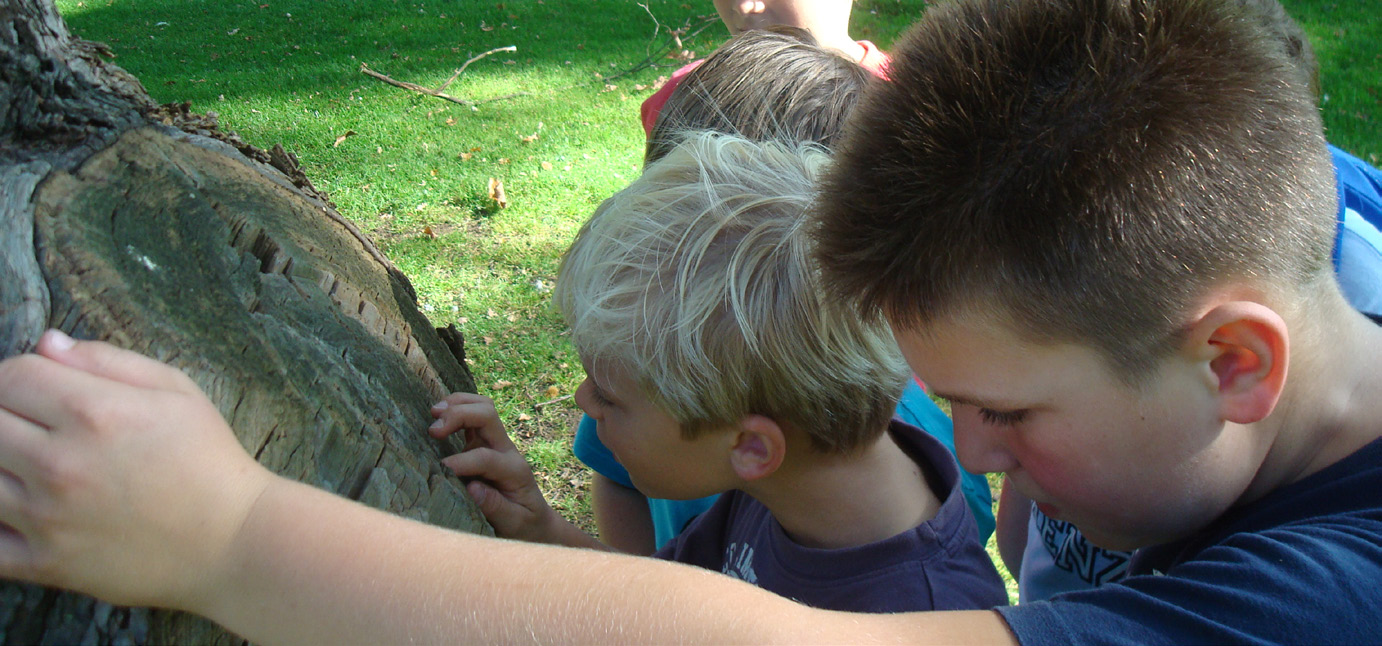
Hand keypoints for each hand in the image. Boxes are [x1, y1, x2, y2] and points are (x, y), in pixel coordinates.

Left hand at [0, 330, 274, 609]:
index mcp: (94, 413)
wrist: (233, 541)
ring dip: (3, 466)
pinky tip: (22, 511)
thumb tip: (46, 344)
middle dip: (7, 415)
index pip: (11, 375)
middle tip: (38, 427)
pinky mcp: (46, 563)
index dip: (21, 374)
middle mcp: (61, 463)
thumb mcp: (177, 391)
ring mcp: (47, 517)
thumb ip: (106, 360)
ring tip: (34, 468)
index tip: (38, 388)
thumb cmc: (209, 461)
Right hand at [429, 393, 560, 541]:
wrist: (536, 519)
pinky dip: (456, 407)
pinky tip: (437, 413)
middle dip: (459, 415)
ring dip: (458, 404)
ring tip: (433, 412)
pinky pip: (475, 413)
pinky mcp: (484, 442)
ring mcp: (496, 443)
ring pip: (482, 407)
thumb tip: (472, 488)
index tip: (441, 470)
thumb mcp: (513, 523)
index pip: (485, 457)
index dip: (461, 462)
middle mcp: (506, 451)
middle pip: (487, 415)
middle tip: (433, 430)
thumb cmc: (524, 524)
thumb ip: (495, 507)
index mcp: (514, 471)